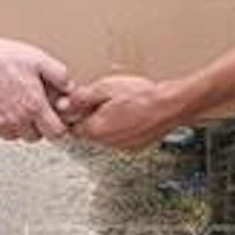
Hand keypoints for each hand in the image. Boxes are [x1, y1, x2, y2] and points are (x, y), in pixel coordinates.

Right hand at [0, 34, 71, 141]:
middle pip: (37, 136)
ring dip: (21, 125)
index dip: (59, 125)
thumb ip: (60, 76)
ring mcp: (0, 126)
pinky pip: (1, 133)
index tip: (55, 117)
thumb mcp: (38, 59)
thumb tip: (69, 89)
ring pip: (18, 136)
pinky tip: (2, 105)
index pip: (57, 133)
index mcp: (34, 105)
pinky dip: (4, 124)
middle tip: (34, 106)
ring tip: (16, 102)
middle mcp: (17, 120)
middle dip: (39, 124)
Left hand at [66, 75, 186, 150]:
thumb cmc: (141, 95)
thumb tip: (64, 104)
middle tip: (105, 100)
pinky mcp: (136, 146)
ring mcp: (123, 146)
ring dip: (108, 123)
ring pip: (106, 135)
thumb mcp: (105, 88)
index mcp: (95, 129)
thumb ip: (81, 98)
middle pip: (90, 131)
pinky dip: (123, 128)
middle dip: (92, 117)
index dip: (75, 114)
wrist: (171, 106)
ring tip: (121, 104)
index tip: (81, 103)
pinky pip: (121, 137)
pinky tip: (132, 113)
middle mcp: (107, 143)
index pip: (73, 128)